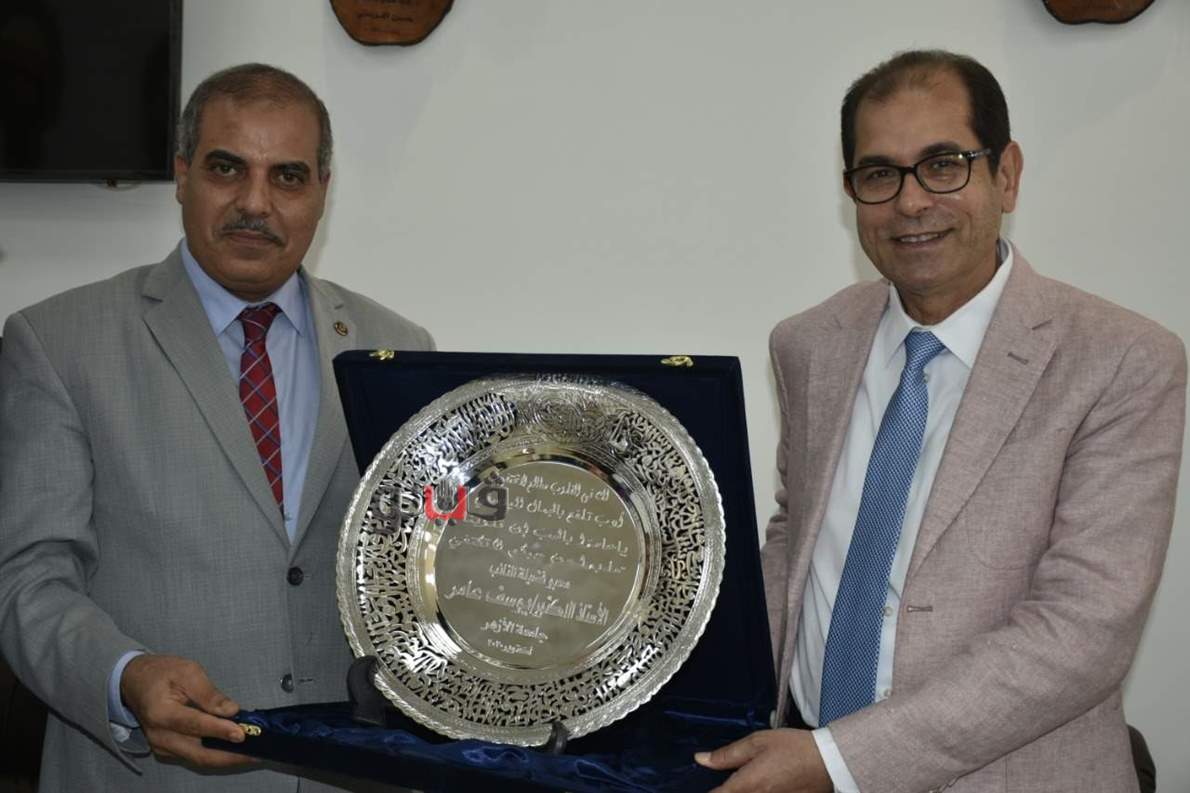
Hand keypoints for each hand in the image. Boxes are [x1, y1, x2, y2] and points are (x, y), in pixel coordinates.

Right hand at [119, 653, 251, 767]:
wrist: (135, 682)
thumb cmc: (161, 673)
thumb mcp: (187, 671)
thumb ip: (209, 693)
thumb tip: (230, 711)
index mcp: (161, 713)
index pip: (195, 725)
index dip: (220, 731)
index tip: (242, 734)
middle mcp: (159, 736)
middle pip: (199, 753)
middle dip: (230, 756)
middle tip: (257, 753)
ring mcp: (162, 746)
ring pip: (199, 759)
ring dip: (226, 759)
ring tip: (252, 754)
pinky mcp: (168, 750)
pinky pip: (195, 756)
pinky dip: (216, 755)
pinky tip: (235, 749)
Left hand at [696, 728, 832, 792]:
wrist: (829, 762)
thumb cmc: (794, 748)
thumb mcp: (757, 742)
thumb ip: (727, 754)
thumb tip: (701, 759)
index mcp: (746, 784)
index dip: (709, 790)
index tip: (702, 785)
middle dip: (726, 789)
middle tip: (729, 779)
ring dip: (742, 789)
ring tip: (749, 778)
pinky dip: (757, 791)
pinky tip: (761, 784)